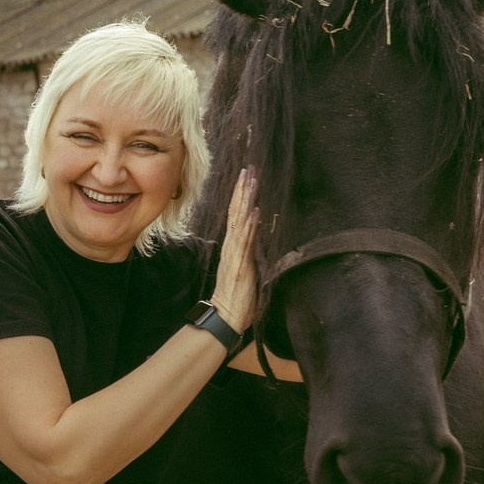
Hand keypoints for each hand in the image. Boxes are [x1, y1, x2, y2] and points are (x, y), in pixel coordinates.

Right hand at [210, 167, 258, 332]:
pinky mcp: (241, 264)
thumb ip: (247, 249)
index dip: (240, 195)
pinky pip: (245, 241)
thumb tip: (256, 233)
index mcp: (232, 245)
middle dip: (242, 189)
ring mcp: (235, 254)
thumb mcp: (244, 266)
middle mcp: (232, 245)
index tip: (245, 176)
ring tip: (251, 181)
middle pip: (235, 211)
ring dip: (246, 200)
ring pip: (240, 220)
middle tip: (248, 168)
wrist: (227, 315)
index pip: (235, 214)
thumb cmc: (237, 294)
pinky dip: (249, 225)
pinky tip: (254, 211)